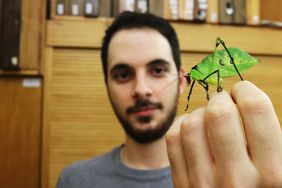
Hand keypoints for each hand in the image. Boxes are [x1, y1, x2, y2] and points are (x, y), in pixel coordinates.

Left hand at [166, 81, 281, 187]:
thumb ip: (268, 137)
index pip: (255, 108)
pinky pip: (173, 138)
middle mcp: (237, 179)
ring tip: (210, 118)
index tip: (243, 92)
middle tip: (225, 102)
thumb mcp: (278, 169)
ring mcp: (204, 184)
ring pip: (192, 123)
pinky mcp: (182, 185)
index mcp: (274, 173)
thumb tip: (245, 99)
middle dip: (221, 98)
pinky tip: (193, 129)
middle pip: (219, 112)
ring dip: (201, 112)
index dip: (247, 90)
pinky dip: (182, 125)